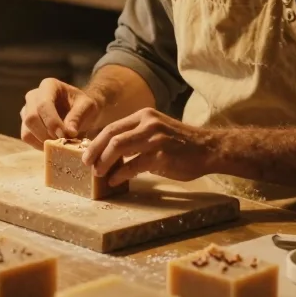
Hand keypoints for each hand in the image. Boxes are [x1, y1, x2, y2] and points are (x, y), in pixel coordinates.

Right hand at [19, 78, 101, 148]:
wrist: (79, 111)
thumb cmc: (83, 105)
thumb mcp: (87, 107)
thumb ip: (78, 116)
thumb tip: (68, 132)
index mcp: (48, 86)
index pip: (43, 104)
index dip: (52, 122)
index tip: (65, 136)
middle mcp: (33, 96)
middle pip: (31, 118)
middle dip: (47, 134)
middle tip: (63, 142)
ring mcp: (26, 110)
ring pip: (26, 131)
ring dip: (43, 141)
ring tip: (59, 143)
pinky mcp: (25, 124)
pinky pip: (27, 138)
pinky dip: (39, 145)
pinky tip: (53, 144)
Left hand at [81, 108, 217, 186]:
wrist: (209, 149)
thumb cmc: (181, 144)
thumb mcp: (157, 131)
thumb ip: (137, 136)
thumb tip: (112, 152)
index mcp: (145, 116)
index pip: (112, 127)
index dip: (96, 141)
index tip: (87, 154)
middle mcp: (148, 123)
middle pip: (111, 135)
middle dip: (94, 151)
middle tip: (87, 164)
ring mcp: (155, 138)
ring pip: (118, 147)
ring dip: (104, 162)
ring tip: (98, 173)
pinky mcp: (161, 155)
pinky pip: (133, 165)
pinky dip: (121, 174)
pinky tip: (115, 180)